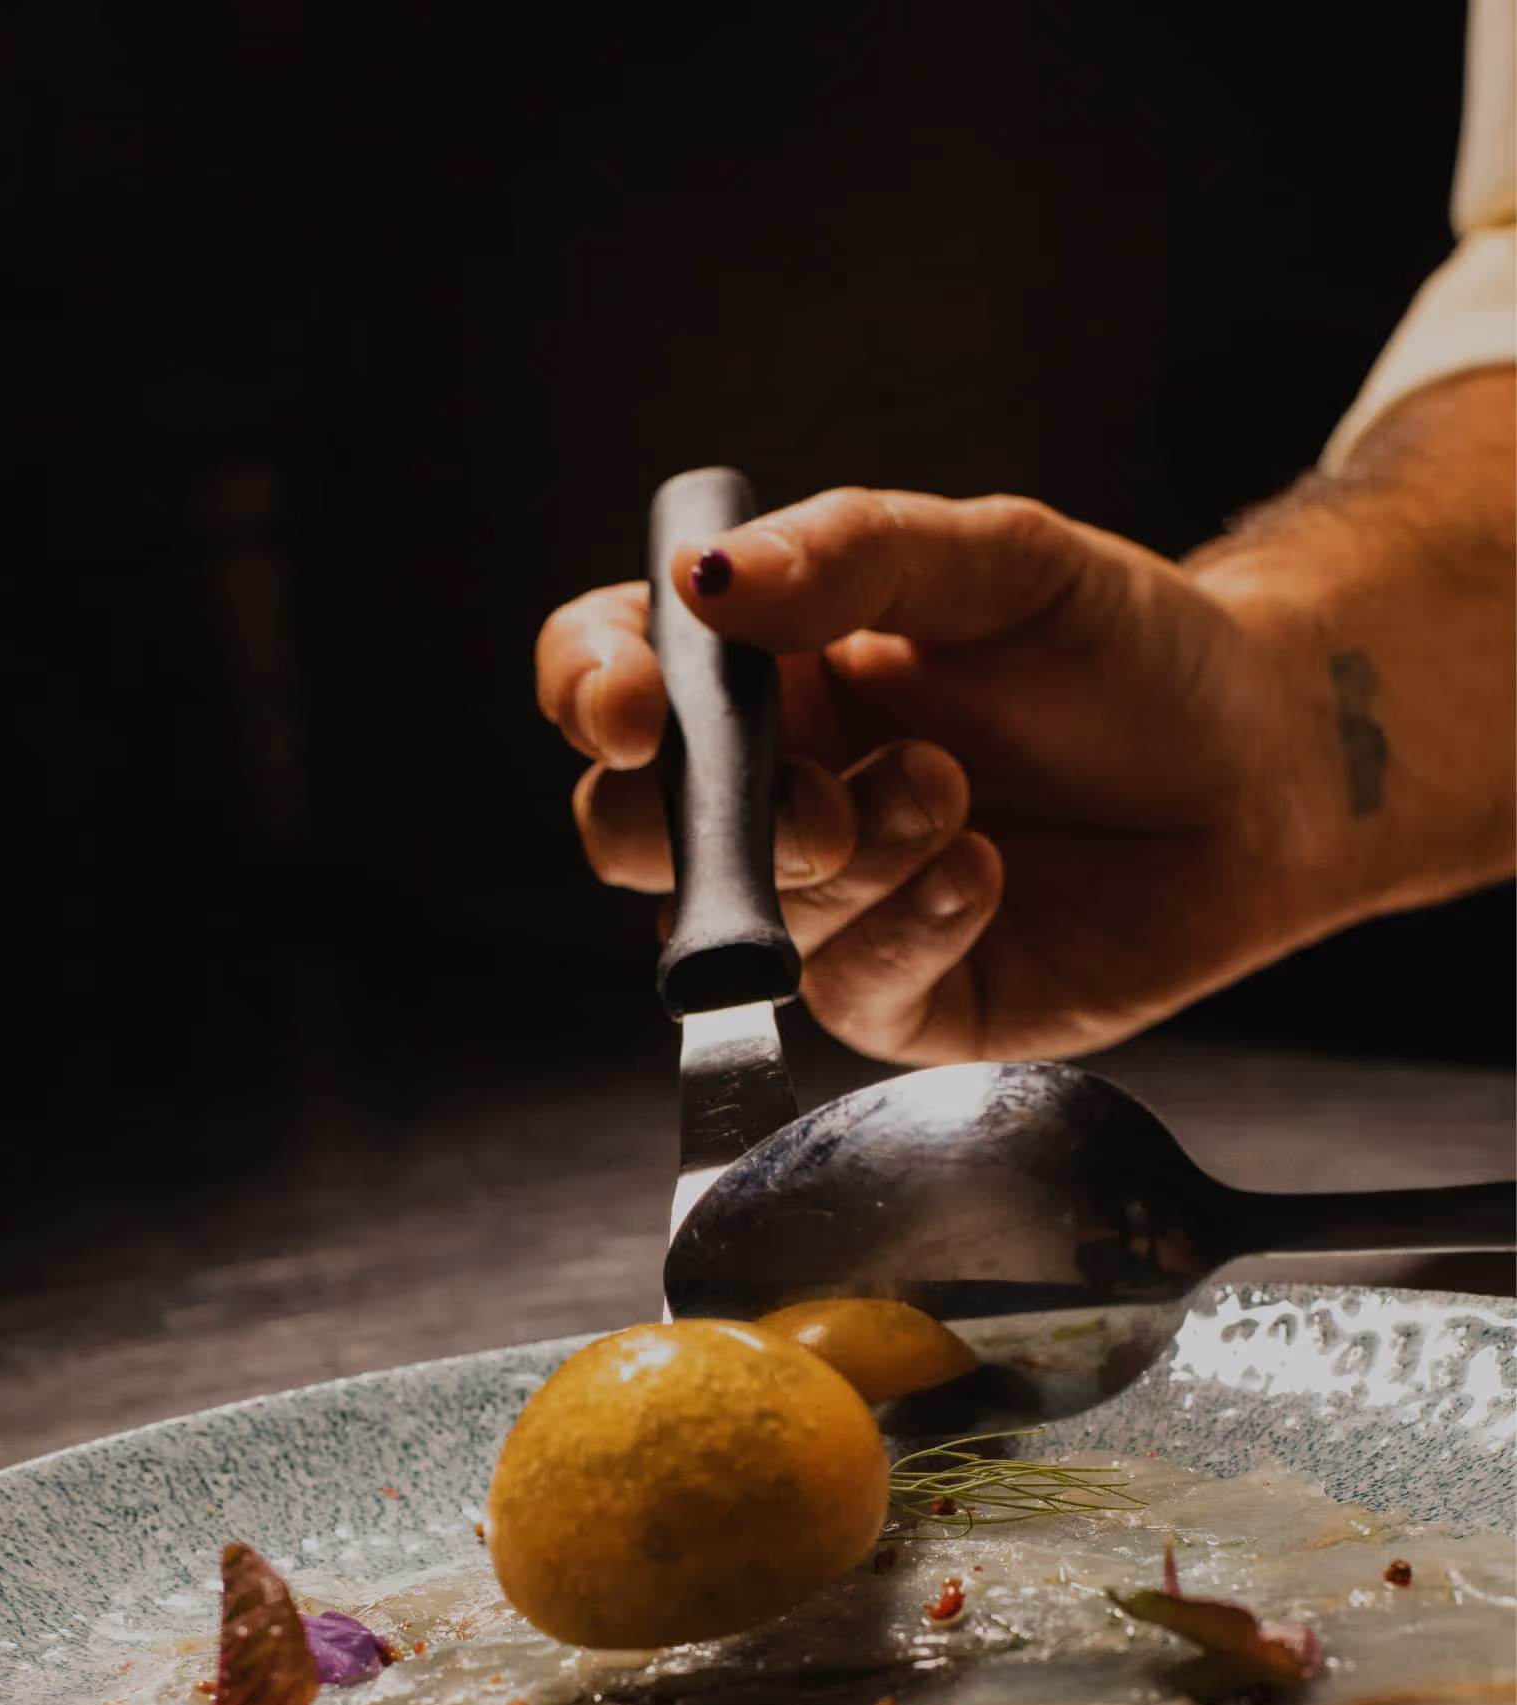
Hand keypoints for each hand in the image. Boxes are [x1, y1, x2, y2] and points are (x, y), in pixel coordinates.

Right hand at [535, 382, 1513, 1060]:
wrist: (1264, 767)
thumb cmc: (1131, 652)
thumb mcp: (1002, 560)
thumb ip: (851, 555)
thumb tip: (701, 580)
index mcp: (767, 674)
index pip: (609, 678)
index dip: (591, 692)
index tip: (635, 705)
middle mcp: (776, 794)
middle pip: (631, 830)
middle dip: (702, 824)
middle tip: (816, 800)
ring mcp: (830, 906)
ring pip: (748, 916)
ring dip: (853, 856)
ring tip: (958, 796)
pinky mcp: (901, 997)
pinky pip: (847, 989)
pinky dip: (910, 927)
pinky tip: (984, 876)